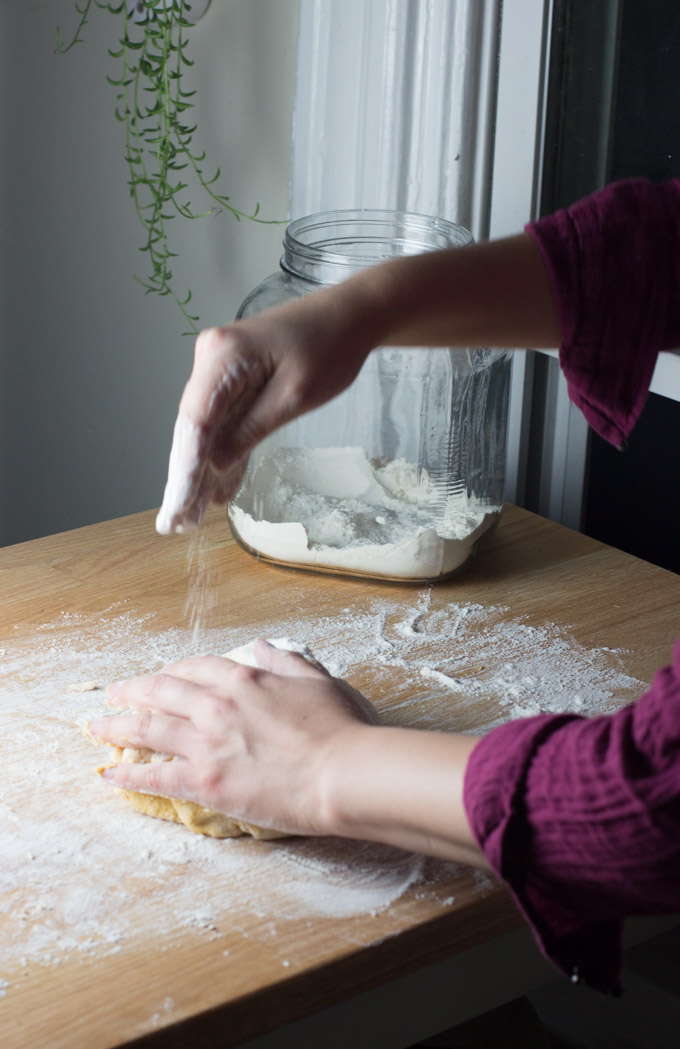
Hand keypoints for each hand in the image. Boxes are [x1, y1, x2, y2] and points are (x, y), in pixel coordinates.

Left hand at [88, 640, 378, 837]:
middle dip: (132, 692)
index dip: (173, 671)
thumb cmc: (339, 729)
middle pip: (160, 692)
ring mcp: (206, 744)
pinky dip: (128, 774)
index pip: (195, 667)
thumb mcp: (317, 680)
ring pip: (147, 730)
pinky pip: (154, 775)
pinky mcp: (204, 782)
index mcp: (243, 679)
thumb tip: (263, 646)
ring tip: (98, 727)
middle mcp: (216, 706)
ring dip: (117, 727)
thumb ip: (286, 661)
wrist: (343, 774)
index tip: (162, 676)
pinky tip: (110, 773)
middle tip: (114, 695)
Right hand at [156, 286, 376, 533]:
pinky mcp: (234, 378)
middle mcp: (211, 359)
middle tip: (174, 524)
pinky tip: (217, 490)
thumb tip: (217, 463)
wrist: (350, 315)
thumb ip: (253, 428)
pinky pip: (224, 422)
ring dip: (200, 473)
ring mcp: (220, 368)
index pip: (195, 423)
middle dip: (184, 479)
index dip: (184, 470)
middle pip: (192, 428)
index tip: (178, 506)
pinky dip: (223, 454)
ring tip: (190, 518)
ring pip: (205, 430)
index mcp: (222, 357)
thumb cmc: (330, 347)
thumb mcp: (295, 396)